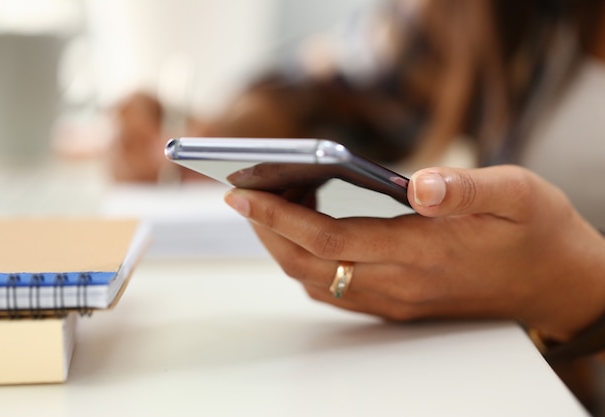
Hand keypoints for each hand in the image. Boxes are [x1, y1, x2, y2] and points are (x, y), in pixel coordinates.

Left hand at [224, 165, 604, 341]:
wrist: (557, 283)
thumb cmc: (537, 234)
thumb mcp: (518, 194)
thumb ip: (467, 188)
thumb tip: (421, 184)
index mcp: (421, 252)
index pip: (329, 238)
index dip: (278, 217)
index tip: (242, 194)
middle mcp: (401, 283)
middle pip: (309, 264)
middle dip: (266, 230)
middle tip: (246, 192)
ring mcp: (398, 299)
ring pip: (318, 280)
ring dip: (284, 245)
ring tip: (274, 203)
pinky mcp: (401, 303)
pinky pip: (338, 290)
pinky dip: (309, 261)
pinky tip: (309, 232)